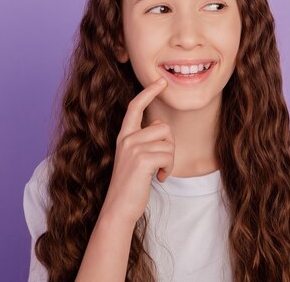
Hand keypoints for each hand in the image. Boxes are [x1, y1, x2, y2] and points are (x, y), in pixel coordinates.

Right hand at [100, 77, 174, 223]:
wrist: (119, 208)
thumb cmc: (131, 185)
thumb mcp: (136, 158)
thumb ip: (145, 140)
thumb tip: (160, 125)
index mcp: (124, 136)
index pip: (135, 106)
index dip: (148, 92)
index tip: (161, 81)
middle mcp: (126, 138)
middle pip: (163, 128)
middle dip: (170, 146)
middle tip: (161, 164)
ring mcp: (132, 148)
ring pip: (169, 143)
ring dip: (169, 161)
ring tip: (158, 173)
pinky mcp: (141, 160)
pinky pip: (168, 155)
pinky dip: (168, 169)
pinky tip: (159, 179)